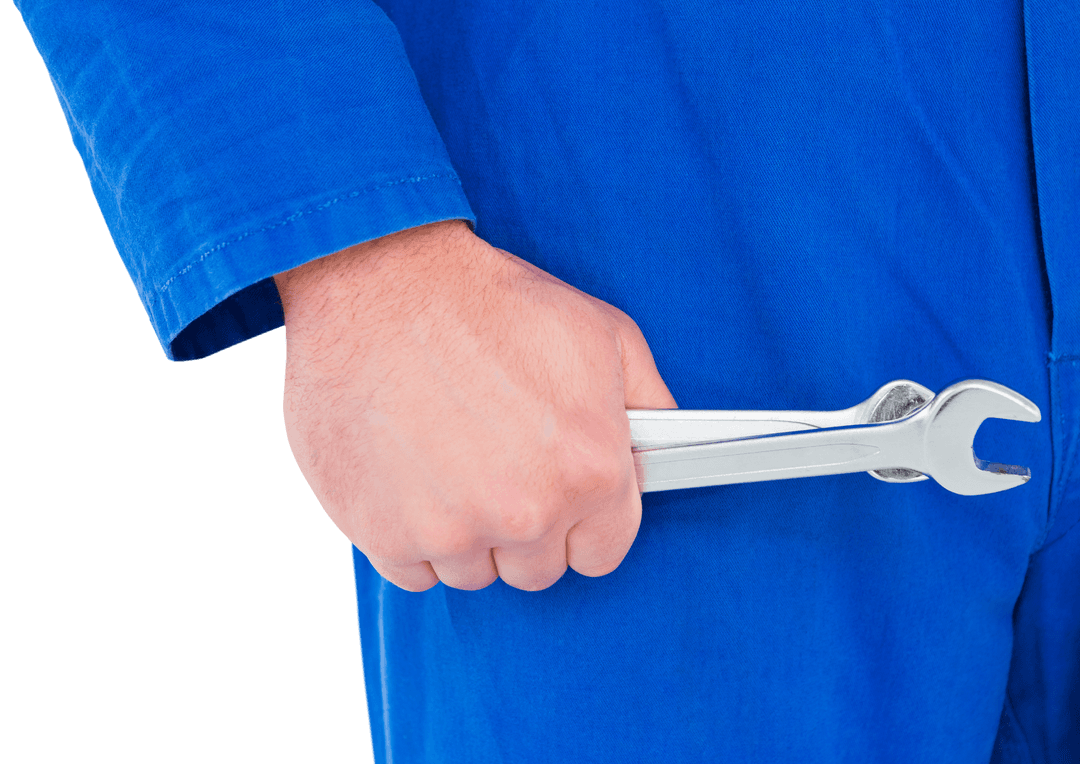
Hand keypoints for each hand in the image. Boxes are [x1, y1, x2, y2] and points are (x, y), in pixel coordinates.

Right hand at [274, 220, 677, 591]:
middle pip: (537, 569)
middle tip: (499, 468)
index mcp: (589, 471)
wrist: (379, 288)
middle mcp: (525, 513)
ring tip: (449, 464)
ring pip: (473, 572)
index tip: (564, 504)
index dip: (583, 525)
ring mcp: (452, 532)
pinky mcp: (386, 535)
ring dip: (466, 534)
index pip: (602, 553)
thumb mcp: (602, 333)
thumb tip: (660, 447)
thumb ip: (646, 402)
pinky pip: (413, 572)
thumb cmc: (487, 305)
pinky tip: (410, 479)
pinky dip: (411, 538)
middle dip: (525, 530)